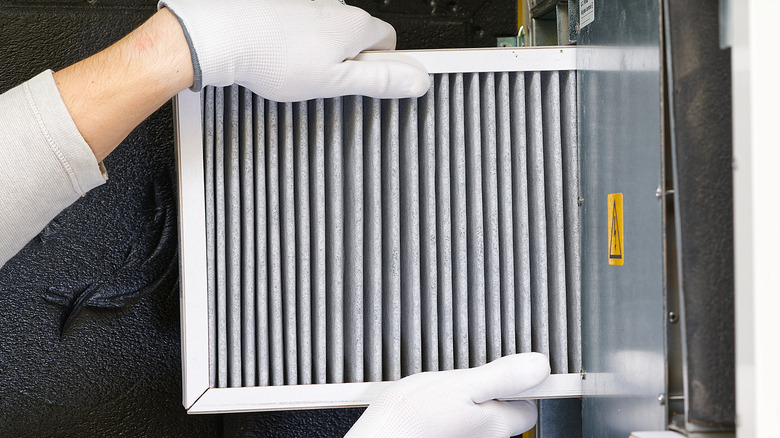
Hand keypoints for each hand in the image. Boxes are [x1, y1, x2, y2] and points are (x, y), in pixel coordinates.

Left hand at [159, 0, 429, 101]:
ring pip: (327, 32)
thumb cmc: (272, 57)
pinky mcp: (283, 8)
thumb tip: (418, 81)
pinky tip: (279, 59)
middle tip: (328, 83)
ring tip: (296, 72)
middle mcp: (334, 7)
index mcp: (354, 25)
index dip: (381, 67)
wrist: (222, 35)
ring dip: (320, 52)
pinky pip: (300, 27)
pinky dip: (295, 43)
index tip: (367, 82)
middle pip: (357, 37)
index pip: (389, 43)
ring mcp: (307, 5)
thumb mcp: (335, 82)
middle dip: (348, 61)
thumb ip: (379, 82)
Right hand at [345, 353, 550, 437]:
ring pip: (478, 417)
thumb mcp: (460, 384)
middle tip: (460, 382)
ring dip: (464, 403)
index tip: (497, 374)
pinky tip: (429, 408)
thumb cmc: (410, 417)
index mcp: (495, 424)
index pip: (529, 408)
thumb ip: (504, 376)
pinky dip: (447, 414)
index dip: (516, 387)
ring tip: (438, 396)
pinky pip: (457, 423)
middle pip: (502, 413)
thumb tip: (540, 366)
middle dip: (486, 394)